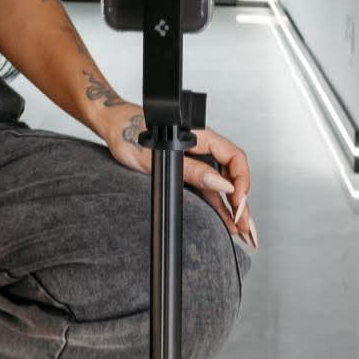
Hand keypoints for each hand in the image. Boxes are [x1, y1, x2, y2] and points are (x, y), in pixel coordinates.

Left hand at [100, 101, 257, 248]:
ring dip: (231, 207)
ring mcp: (195, 159)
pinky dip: (217, 205)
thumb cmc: (131, 132)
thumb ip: (193, 170)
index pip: (234, 158)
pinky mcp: (186, 170)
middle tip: (245, 228)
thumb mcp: (161, 157)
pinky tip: (225, 220)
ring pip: (221, 185)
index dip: (241, 182)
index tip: (238, 203)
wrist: (112, 127)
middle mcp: (202, 146)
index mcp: (202, 135)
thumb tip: (222, 185)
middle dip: (241, 202)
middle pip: (232, 174)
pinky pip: (207, 188)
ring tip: (241, 231)